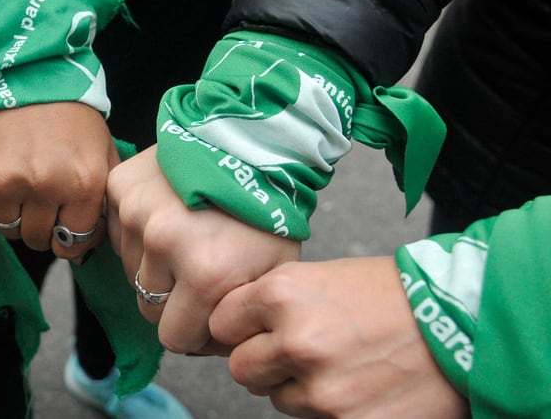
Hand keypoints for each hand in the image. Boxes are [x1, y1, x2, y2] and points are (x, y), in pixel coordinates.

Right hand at [0, 101, 118, 261]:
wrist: (23, 76)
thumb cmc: (69, 117)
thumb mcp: (102, 153)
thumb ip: (103, 203)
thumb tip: (81, 253)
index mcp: (83, 182)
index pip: (74, 241)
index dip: (71, 235)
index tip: (66, 224)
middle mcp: (44, 186)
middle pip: (39, 239)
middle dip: (43, 227)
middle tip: (43, 201)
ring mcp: (4, 183)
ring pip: (8, 229)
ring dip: (15, 215)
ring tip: (21, 185)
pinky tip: (1, 175)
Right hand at [107, 145, 298, 354]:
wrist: (251, 139)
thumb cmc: (267, 208)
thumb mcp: (273, 273)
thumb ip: (238, 317)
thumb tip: (204, 346)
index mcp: (205, 274)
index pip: (172, 338)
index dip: (194, 332)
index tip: (210, 312)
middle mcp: (163, 244)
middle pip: (147, 304)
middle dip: (172, 299)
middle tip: (198, 272)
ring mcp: (137, 212)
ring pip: (130, 268)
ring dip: (154, 262)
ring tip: (187, 235)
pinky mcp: (120, 187)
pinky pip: (117, 231)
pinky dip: (137, 230)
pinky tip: (168, 213)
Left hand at [210, 257, 468, 417]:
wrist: (461, 323)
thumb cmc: (390, 294)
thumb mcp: (321, 277)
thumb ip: (271, 302)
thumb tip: (230, 330)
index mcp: (281, 295)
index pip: (221, 324)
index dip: (240, 326)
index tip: (256, 327)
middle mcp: (295, 341)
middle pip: (242, 368)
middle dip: (264, 361)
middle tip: (300, 349)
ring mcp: (321, 388)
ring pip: (278, 398)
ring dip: (300, 386)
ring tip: (343, 362)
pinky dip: (331, 408)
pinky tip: (359, 385)